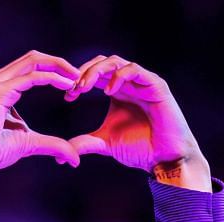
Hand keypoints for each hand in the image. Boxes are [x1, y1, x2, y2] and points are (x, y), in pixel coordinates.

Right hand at [0, 50, 84, 179]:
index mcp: (2, 86)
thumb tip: (75, 158)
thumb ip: (52, 145)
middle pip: (34, 57)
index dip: (54, 70)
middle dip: (59, 63)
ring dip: (58, 67)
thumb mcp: (29, 144)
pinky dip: (51, 78)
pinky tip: (66, 86)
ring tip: (77, 78)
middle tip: (80, 76)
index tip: (74, 83)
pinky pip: (30, 77)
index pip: (32, 67)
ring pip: (33, 61)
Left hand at [64, 55, 210, 189]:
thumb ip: (84, 143)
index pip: (94, 73)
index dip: (78, 80)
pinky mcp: (155, 85)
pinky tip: (107, 91)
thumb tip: (59, 156)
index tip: (67, 96)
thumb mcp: (104, 143)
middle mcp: (129, 83)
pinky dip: (119, 76)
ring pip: (116, 62)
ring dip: (96, 71)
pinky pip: (135, 70)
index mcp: (117, 91)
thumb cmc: (139, 149)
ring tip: (84, 87)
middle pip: (102, 62)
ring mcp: (143, 81)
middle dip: (84, 72)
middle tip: (73, 88)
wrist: (164, 159)